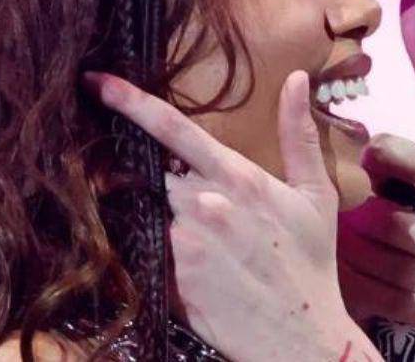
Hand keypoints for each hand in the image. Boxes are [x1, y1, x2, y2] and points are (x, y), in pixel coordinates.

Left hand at [84, 70, 381, 361]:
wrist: (301, 337)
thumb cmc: (311, 265)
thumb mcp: (317, 195)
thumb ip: (298, 134)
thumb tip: (295, 78)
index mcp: (238, 177)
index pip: (172, 129)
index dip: (129, 102)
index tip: (97, 82)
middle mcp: (203, 205)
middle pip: (154, 174)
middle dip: (159, 180)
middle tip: (195, 204)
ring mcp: (183, 244)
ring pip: (155, 214)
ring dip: (171, 220)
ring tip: (213, 247)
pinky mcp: (170, 279)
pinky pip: (155, 253)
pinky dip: (171, 254)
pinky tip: (205, 270)